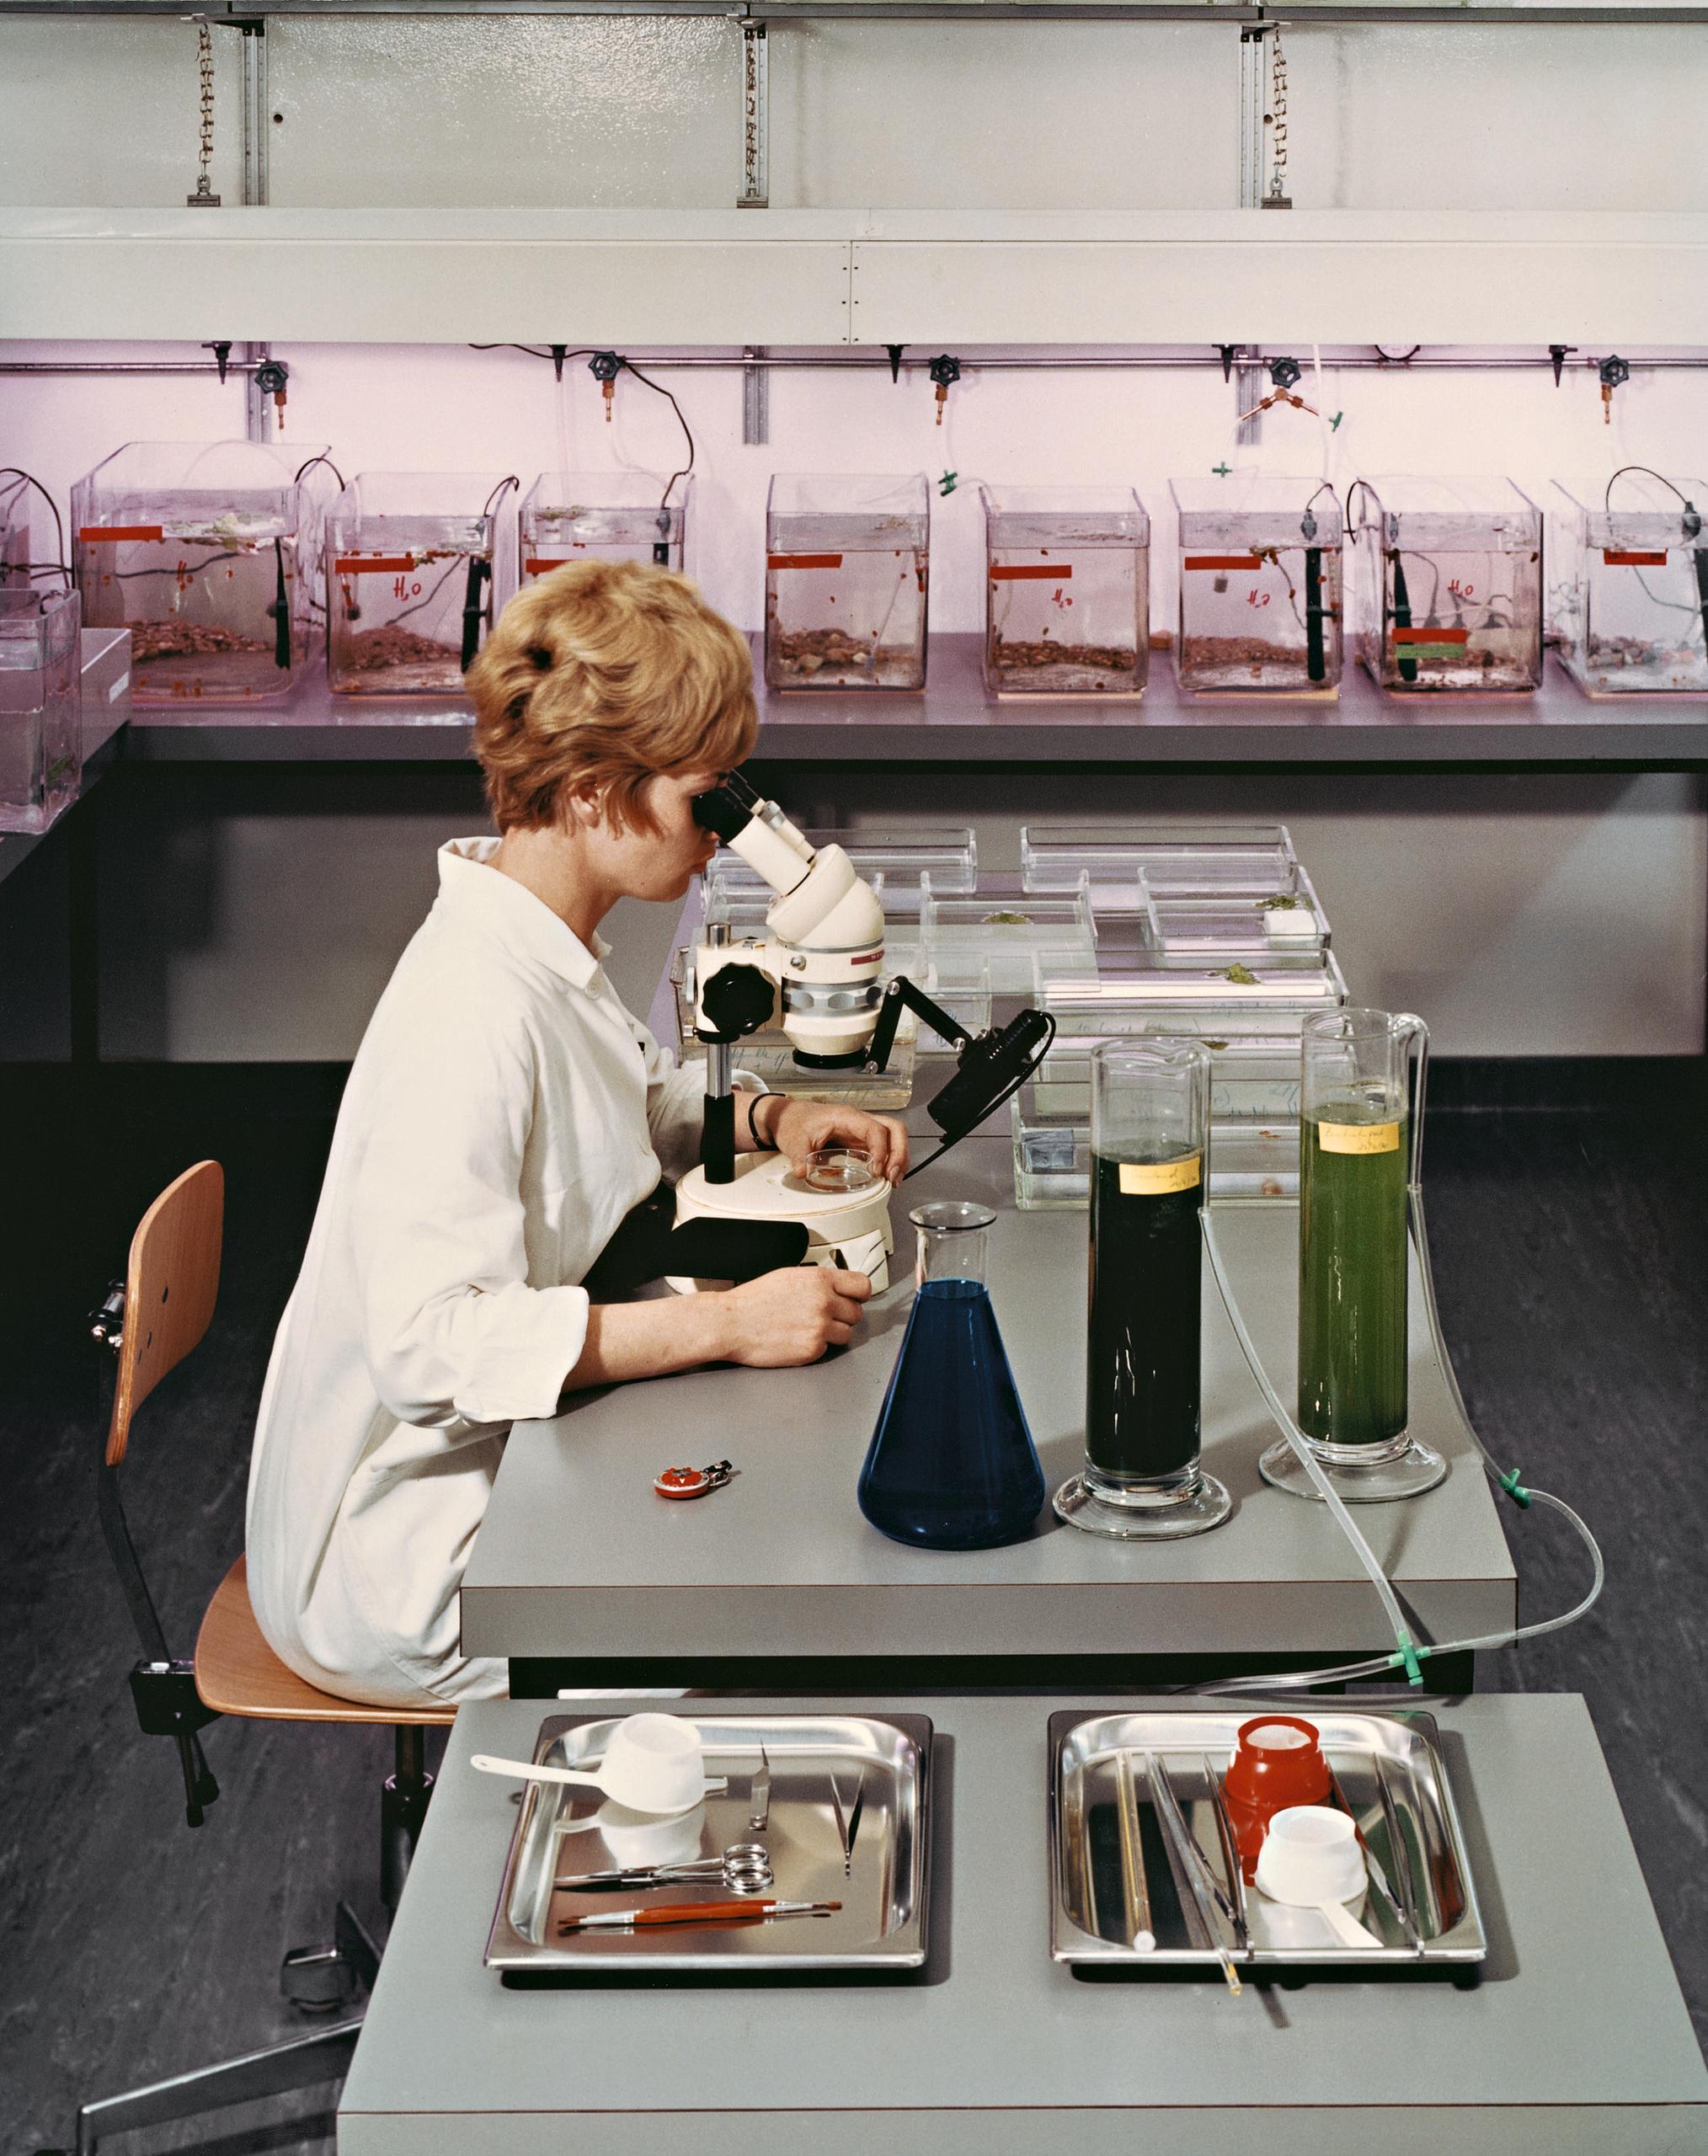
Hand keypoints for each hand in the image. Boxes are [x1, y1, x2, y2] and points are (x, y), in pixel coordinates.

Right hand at [720, 1265, 873, 1365]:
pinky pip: (827, 1349)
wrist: (731, 1323)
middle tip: (823, 1317)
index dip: (859, 1294)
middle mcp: (824, 1301)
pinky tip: (797, 1339)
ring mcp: (819, 1327)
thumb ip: (818, 1282)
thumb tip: (837, 1288)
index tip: (856, 1299)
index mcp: (819, 1279)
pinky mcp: (812, 1349)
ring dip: (832, 1333)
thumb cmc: (753, 1301)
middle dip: (842, 1316)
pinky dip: (815, 1346)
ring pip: (846, 1333)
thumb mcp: (789, 1277)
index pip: (862, 1285)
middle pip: (856, 1312)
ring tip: (808, 1329)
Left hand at [763, 1097, 910, 1185]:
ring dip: (899, 1157)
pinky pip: (884, 1145)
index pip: (875, 1129)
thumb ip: (800, 1157)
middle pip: (894, 1129)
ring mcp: (861, 1129)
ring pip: (893, 1136)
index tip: (877, 1169)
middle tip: (893, 1176)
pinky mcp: (860, 1138)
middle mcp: (858, 1120)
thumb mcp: (794, 1141)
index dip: (881, 1150)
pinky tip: (887, 1174)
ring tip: (894, 1179)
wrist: (788, 1116)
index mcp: (845, 1117)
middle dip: (900, 1153)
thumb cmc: (794, 1121)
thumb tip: (803, 1172)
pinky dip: (890, 1159)